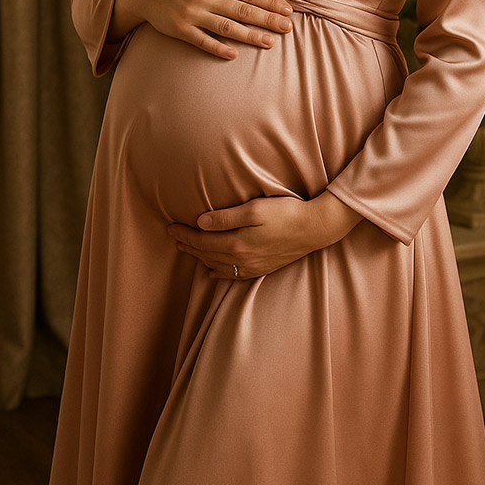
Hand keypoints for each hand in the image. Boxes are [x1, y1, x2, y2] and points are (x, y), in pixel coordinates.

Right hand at [111, 0, 293, 58]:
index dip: (270, 1)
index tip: (287, 9)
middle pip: (242, 9)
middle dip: (267, 19)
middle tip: (288, 28)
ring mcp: (192, 14)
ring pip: (227, 27)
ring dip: (250, 35)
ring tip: (270, 42)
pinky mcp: (180, 30)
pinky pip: (202, 40)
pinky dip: (218, 48)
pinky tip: (234, 55)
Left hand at [167, 192, 362, 279]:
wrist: (314, 228)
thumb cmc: (286, 213)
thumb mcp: (254, 209)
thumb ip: (226, 218)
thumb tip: (200, 223)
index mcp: (237, 243)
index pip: (202, 240)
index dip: (184, 234)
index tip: (170, 227)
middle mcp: (242, 260)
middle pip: (207, 254)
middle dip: (188, 245)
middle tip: (173, 237)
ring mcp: (252, 267)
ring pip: (217, 265)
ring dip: (200, 257)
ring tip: (187, 250)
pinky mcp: (262, 268)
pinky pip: (233, 275)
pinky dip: (219, 272)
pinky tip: (212, 271)